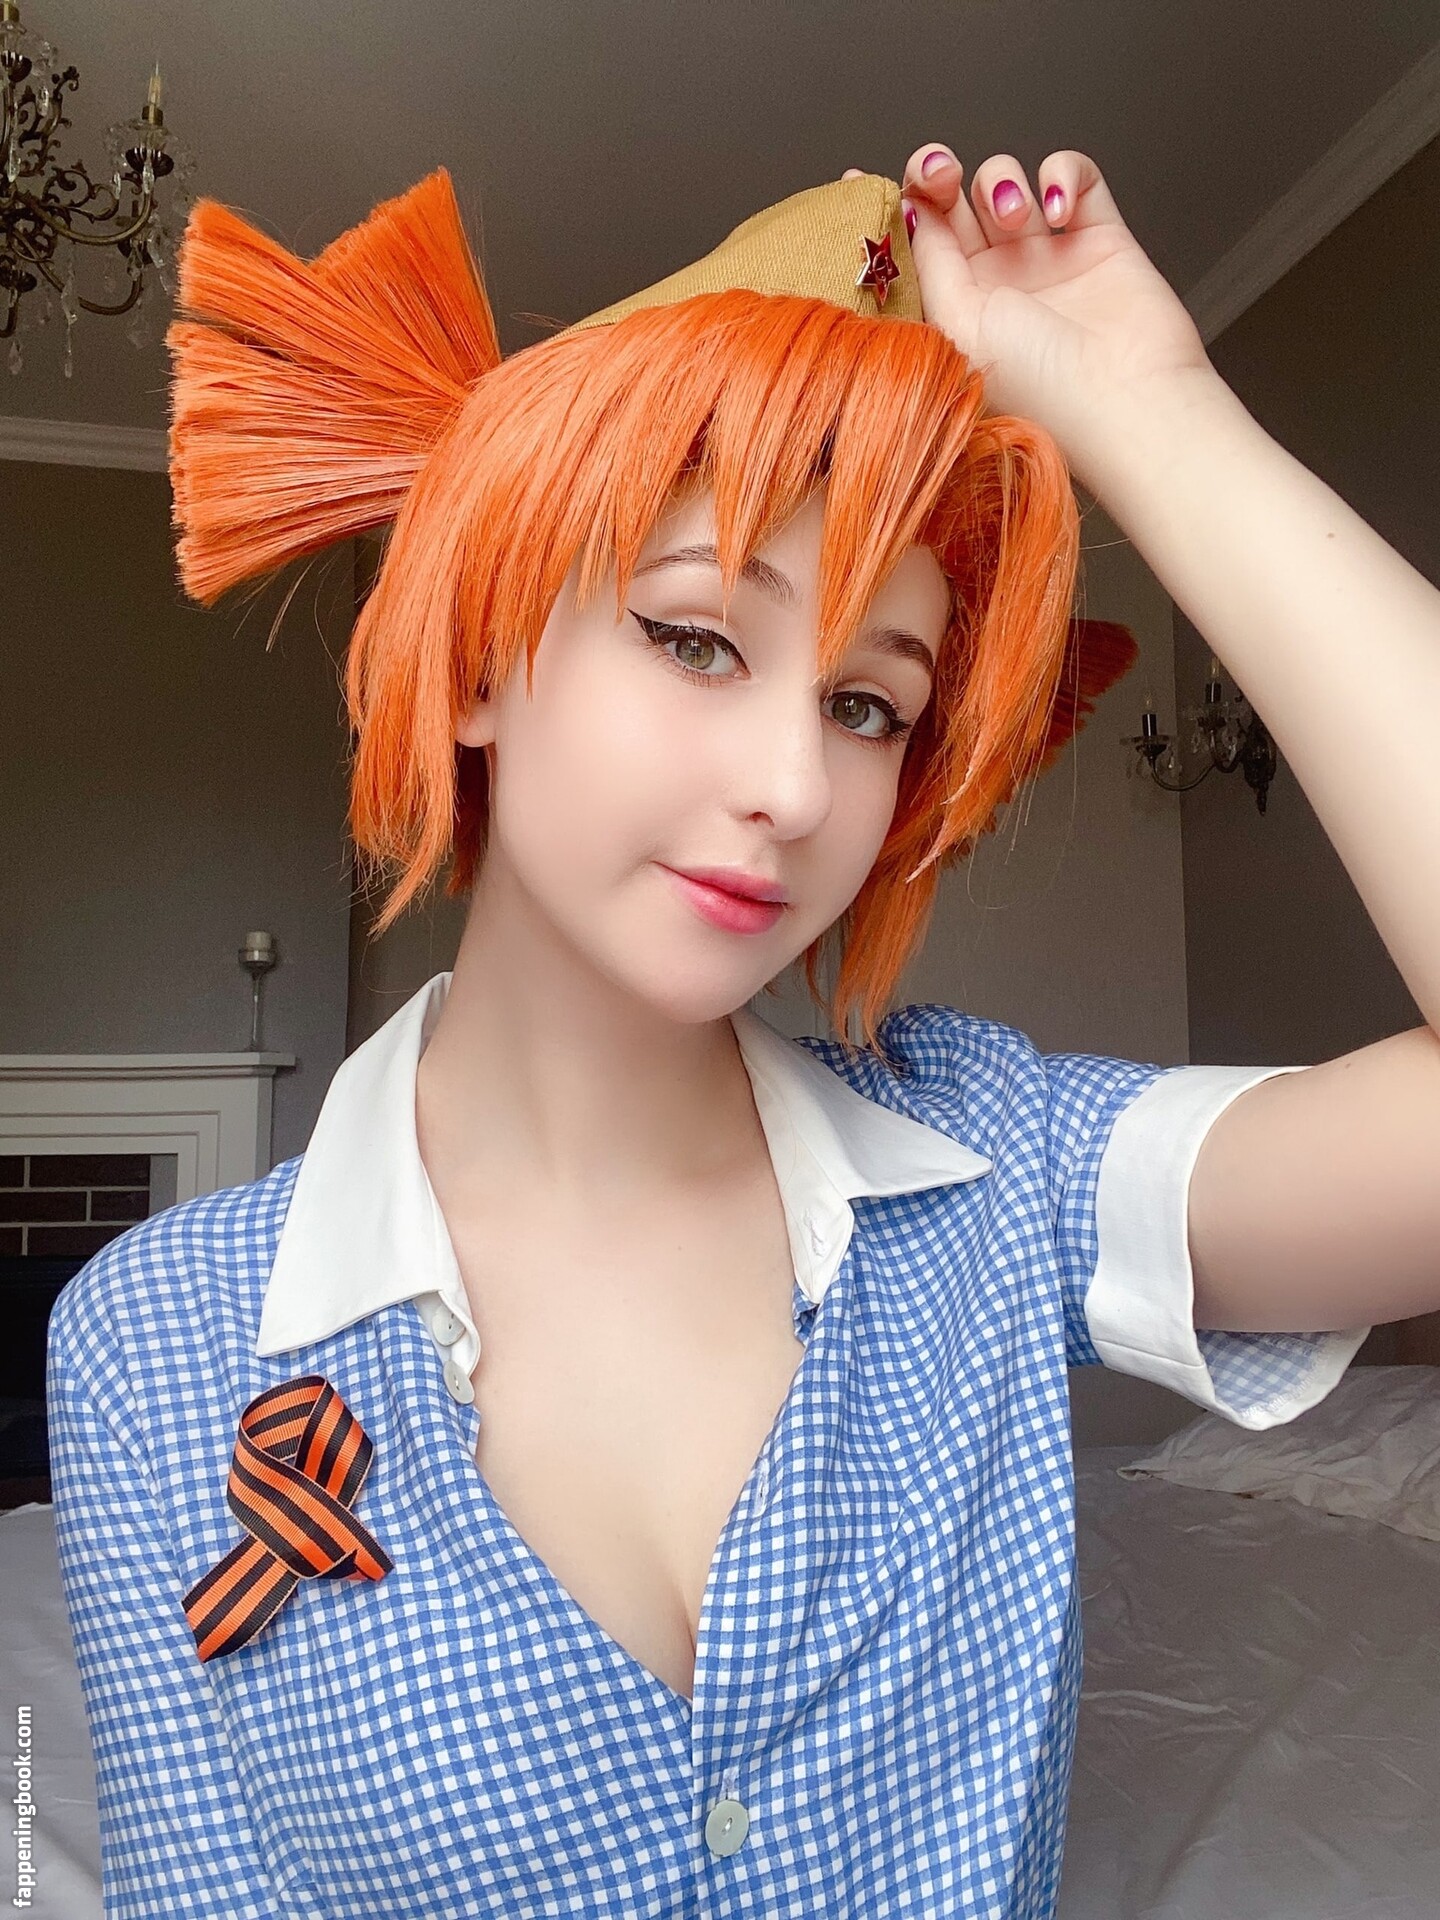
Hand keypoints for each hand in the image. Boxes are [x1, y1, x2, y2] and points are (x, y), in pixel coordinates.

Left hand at [843, 148, 1216, 466]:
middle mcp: (997, 284)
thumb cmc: (1045, 389)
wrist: (1129, 400)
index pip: (913, 247)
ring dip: (1001, 182)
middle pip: (953, 204)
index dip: (890, 206)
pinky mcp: (1098, 236)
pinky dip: (1062, 174)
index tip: (860, 178)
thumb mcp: (959, 326)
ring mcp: (1046, 259)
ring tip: (1016, 218)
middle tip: (942, 175)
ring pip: (1007, 183)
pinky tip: (1060, 210)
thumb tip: (909, 213)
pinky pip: (1074, 176)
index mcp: (956, 312)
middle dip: (938, 176)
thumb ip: (930, 262)